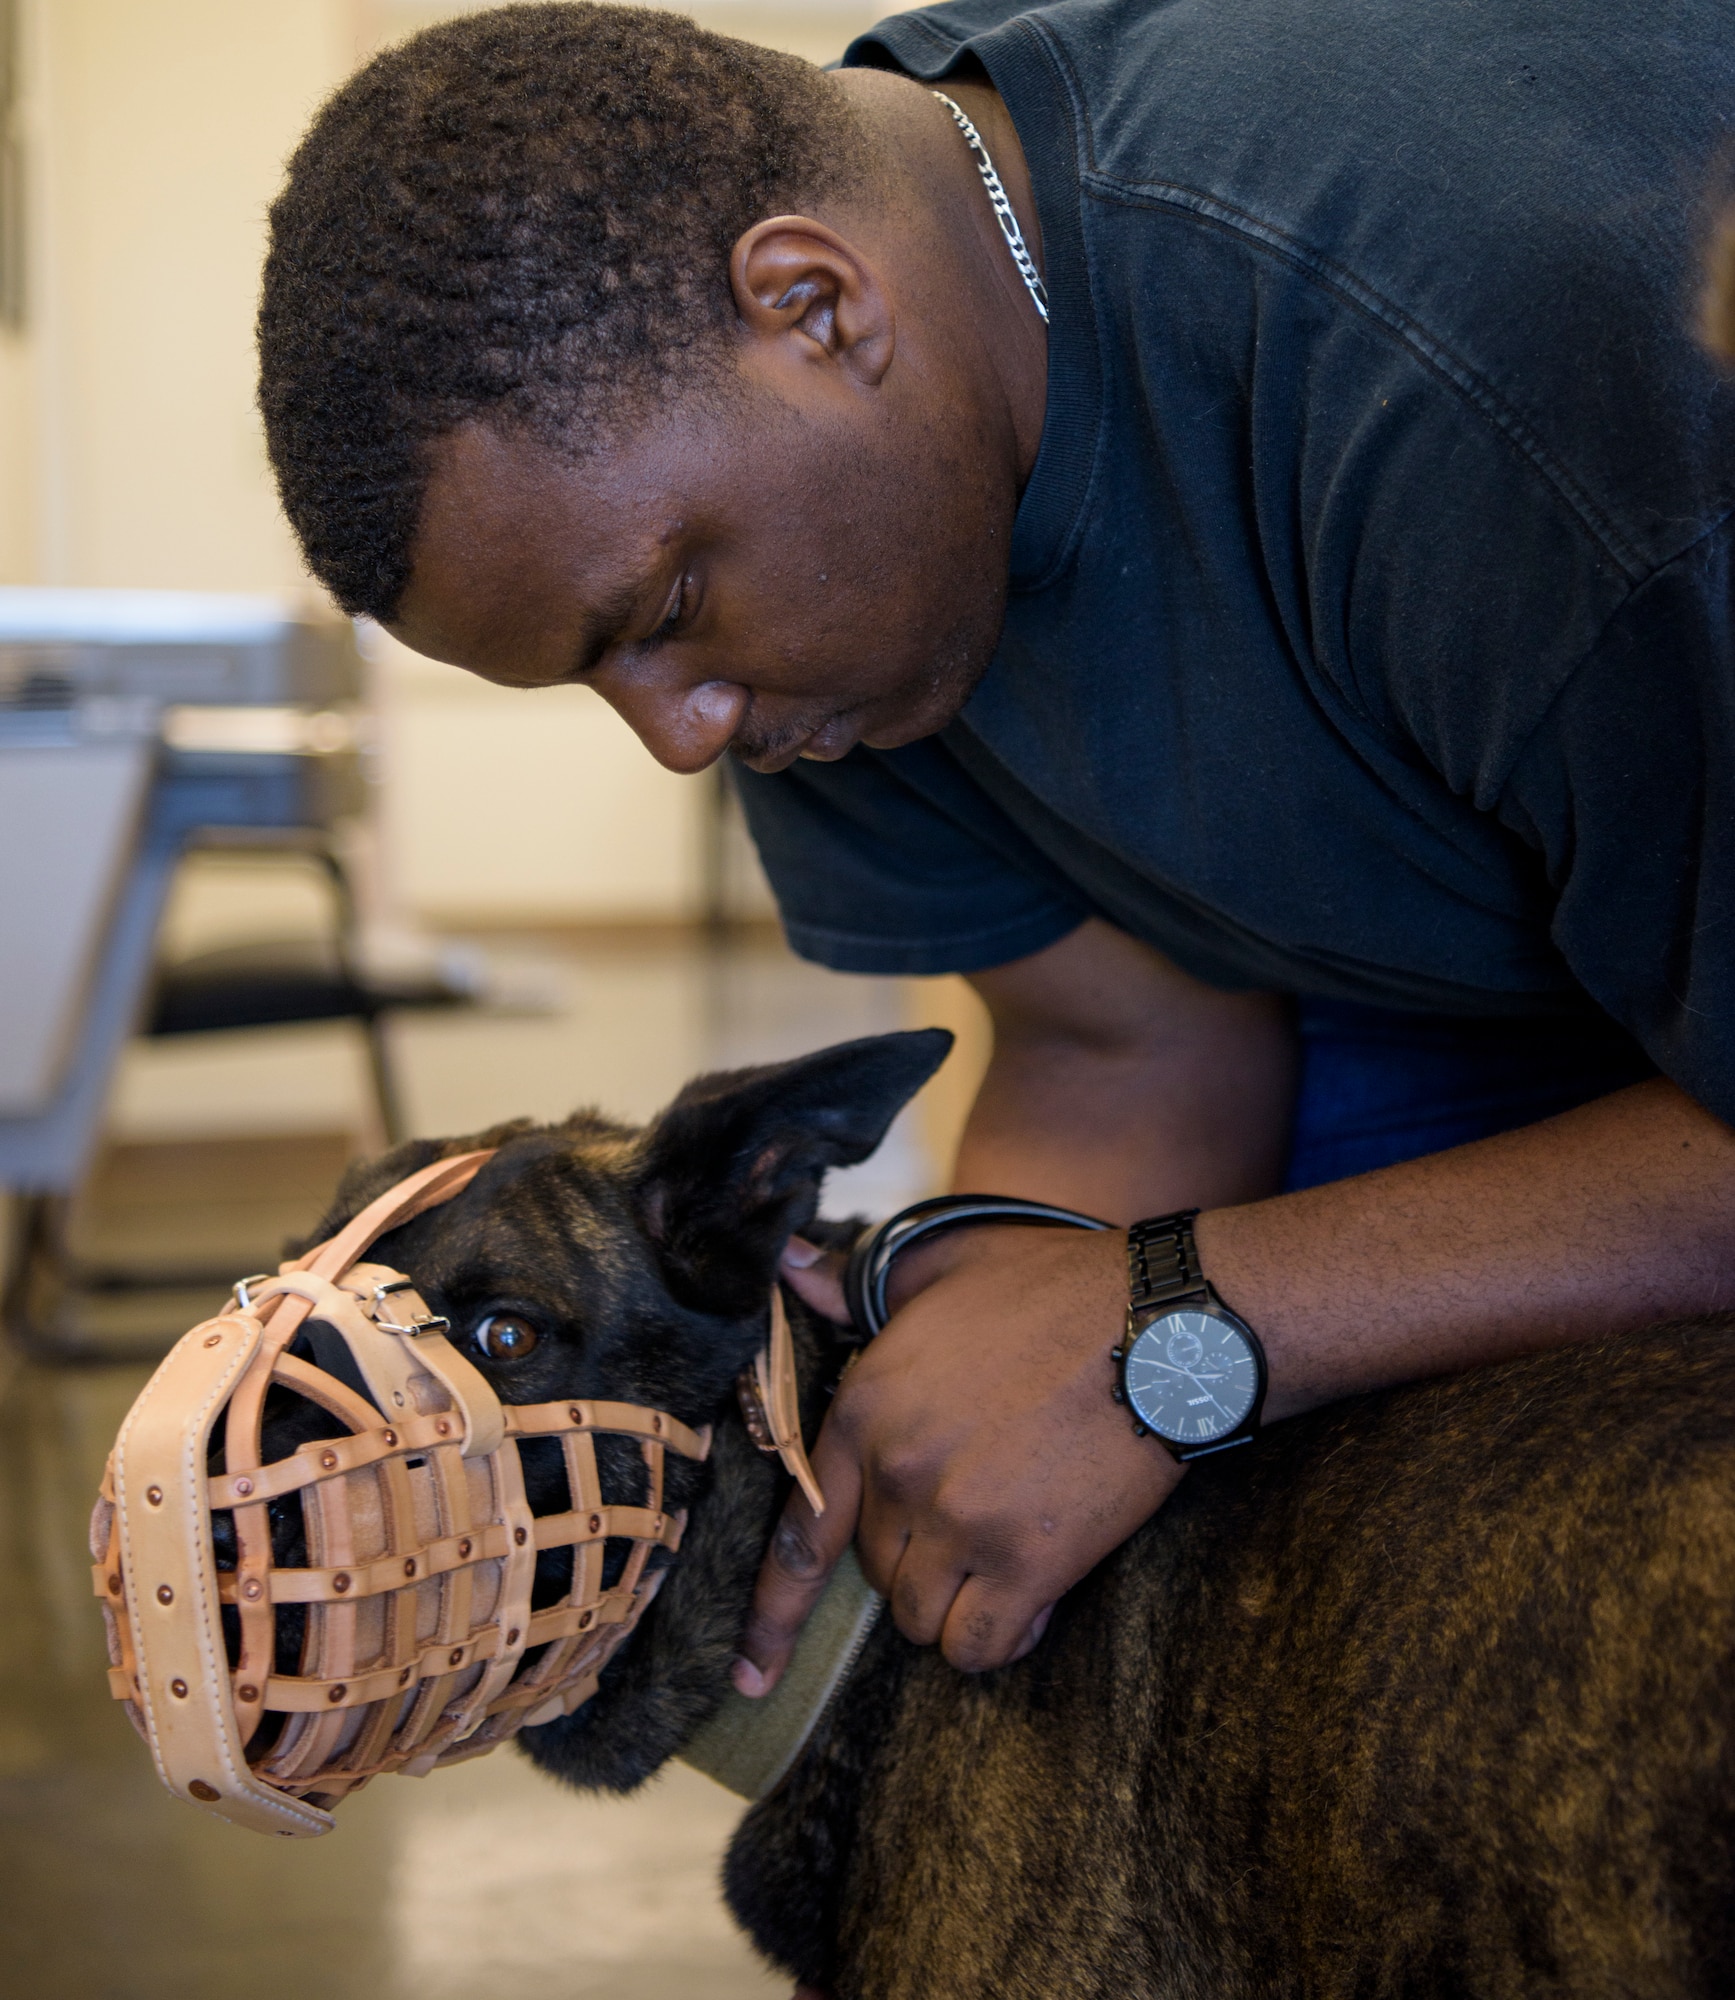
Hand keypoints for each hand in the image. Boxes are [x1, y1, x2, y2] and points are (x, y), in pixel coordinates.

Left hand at [735, 1224, 1185, 1688]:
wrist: (1158, 1322)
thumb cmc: (1054, 1285)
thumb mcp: (940, 1262)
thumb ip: (855, 1284)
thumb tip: (786, 1265)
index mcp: (865, 1405)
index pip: (800, 1530)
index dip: (771, 1612)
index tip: (751, 1671)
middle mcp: (899, 1470)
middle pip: (872, 1571)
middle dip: (913, 1558)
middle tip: (973, 1515)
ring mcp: (961, 1521)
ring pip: (920, 1618)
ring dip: (953, 1602)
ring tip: (1003, 1556)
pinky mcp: (1030, 1560)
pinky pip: (979, 1646)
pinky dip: (997, 1639)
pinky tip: (1029, 1602)